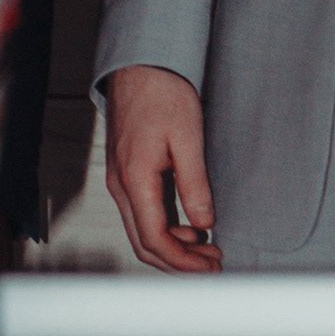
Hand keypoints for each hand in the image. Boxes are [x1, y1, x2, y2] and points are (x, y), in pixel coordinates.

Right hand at [104, 66, 221, 272]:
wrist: (140, 66)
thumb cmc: (162, 93)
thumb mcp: (188, 137)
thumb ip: (195, 183)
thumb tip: (204, 222)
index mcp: (135, 179)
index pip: (155, 239)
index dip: (183, 262)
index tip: (210, 269)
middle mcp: (121, 185)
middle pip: (144, 244)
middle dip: (178, 264)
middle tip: (213, 266)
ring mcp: (121, 181)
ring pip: (141, 232)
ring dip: (173, 249)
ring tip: (207, 248)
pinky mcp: (127, 175)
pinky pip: (142, 215)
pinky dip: (165, 231)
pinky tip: (190, 228)